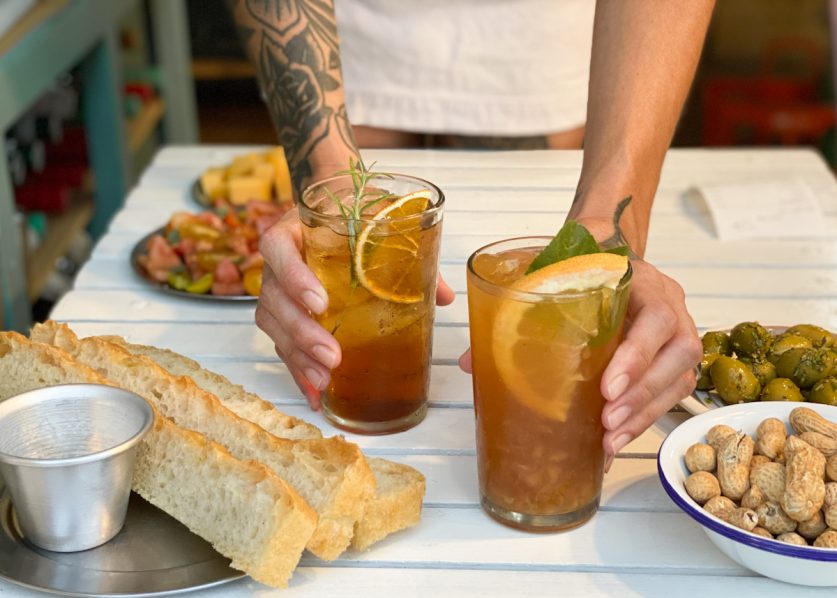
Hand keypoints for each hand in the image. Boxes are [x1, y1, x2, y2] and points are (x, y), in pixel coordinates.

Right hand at [256, 207, 454, 409]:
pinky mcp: (284, 314)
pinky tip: (315, 391)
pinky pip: (282, 343)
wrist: (335, 207)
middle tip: (332, 355)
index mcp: (294, 229)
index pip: (278, 249)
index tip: (321, 301)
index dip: (293, 276)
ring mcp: (277, 289)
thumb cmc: (351, 214)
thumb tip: (443, 295)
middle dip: (302, 332)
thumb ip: (408, 252)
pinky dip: (298, 369)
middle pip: (274, 298)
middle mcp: (278, 261)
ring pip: (273, 325)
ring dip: (298, 356)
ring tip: (325, 378)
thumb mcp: (376, 220)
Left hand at [456, 257, 700, 468]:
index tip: (608, 387)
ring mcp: (676, 333)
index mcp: (644, 282)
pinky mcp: (672, 359)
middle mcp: (670, 306)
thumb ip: (518, 306)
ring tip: (609, 441)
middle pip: (676, 357)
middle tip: (606, 422)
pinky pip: (671, 393)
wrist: (608, 251)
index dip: (637, 355)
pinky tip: (614, 440)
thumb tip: (468, 360)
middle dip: (640, 396)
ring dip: (643, 415)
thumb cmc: (582, 263)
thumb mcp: (553, 273)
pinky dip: (644, 419)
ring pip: (677, 379)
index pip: (656, 319)